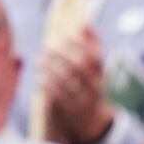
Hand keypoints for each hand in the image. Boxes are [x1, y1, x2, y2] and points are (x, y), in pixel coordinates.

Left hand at [39, 27, 113, 143]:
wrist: (91, 119)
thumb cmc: (90, 84)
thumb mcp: (96, 68)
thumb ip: (93, 46)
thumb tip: (84, 24)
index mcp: (103, 76)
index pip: (95, 58)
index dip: (81, 45)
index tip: (66, 36)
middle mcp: (96, 88)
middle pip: (79, 68)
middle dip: (61, 55)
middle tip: (47, 47)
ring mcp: (84, 100)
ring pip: (66, 81)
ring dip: (50, 68)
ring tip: (41, 60)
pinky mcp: (72, 111)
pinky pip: (57, 95)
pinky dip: (47, 84)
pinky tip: (41, 77)